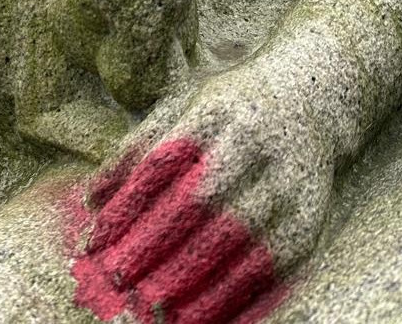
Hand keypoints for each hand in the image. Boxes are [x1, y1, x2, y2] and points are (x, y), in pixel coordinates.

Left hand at [71, 72, 331, 322]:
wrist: (312, 99)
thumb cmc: (226, 111)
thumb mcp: (181, 109)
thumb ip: (136, 150)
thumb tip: (89, 199)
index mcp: (215, 111)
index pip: (161, 163)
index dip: (127, 206)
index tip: (95, 243)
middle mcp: (255, 142)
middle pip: (200, 201)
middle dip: (156, 246)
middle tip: (120, 282)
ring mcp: (289, 178)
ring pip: (239, 237)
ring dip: (196, 278)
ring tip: (158, 311)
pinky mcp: (312, 215)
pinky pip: (275, 265)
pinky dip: (239, 294)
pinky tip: (206, 316)